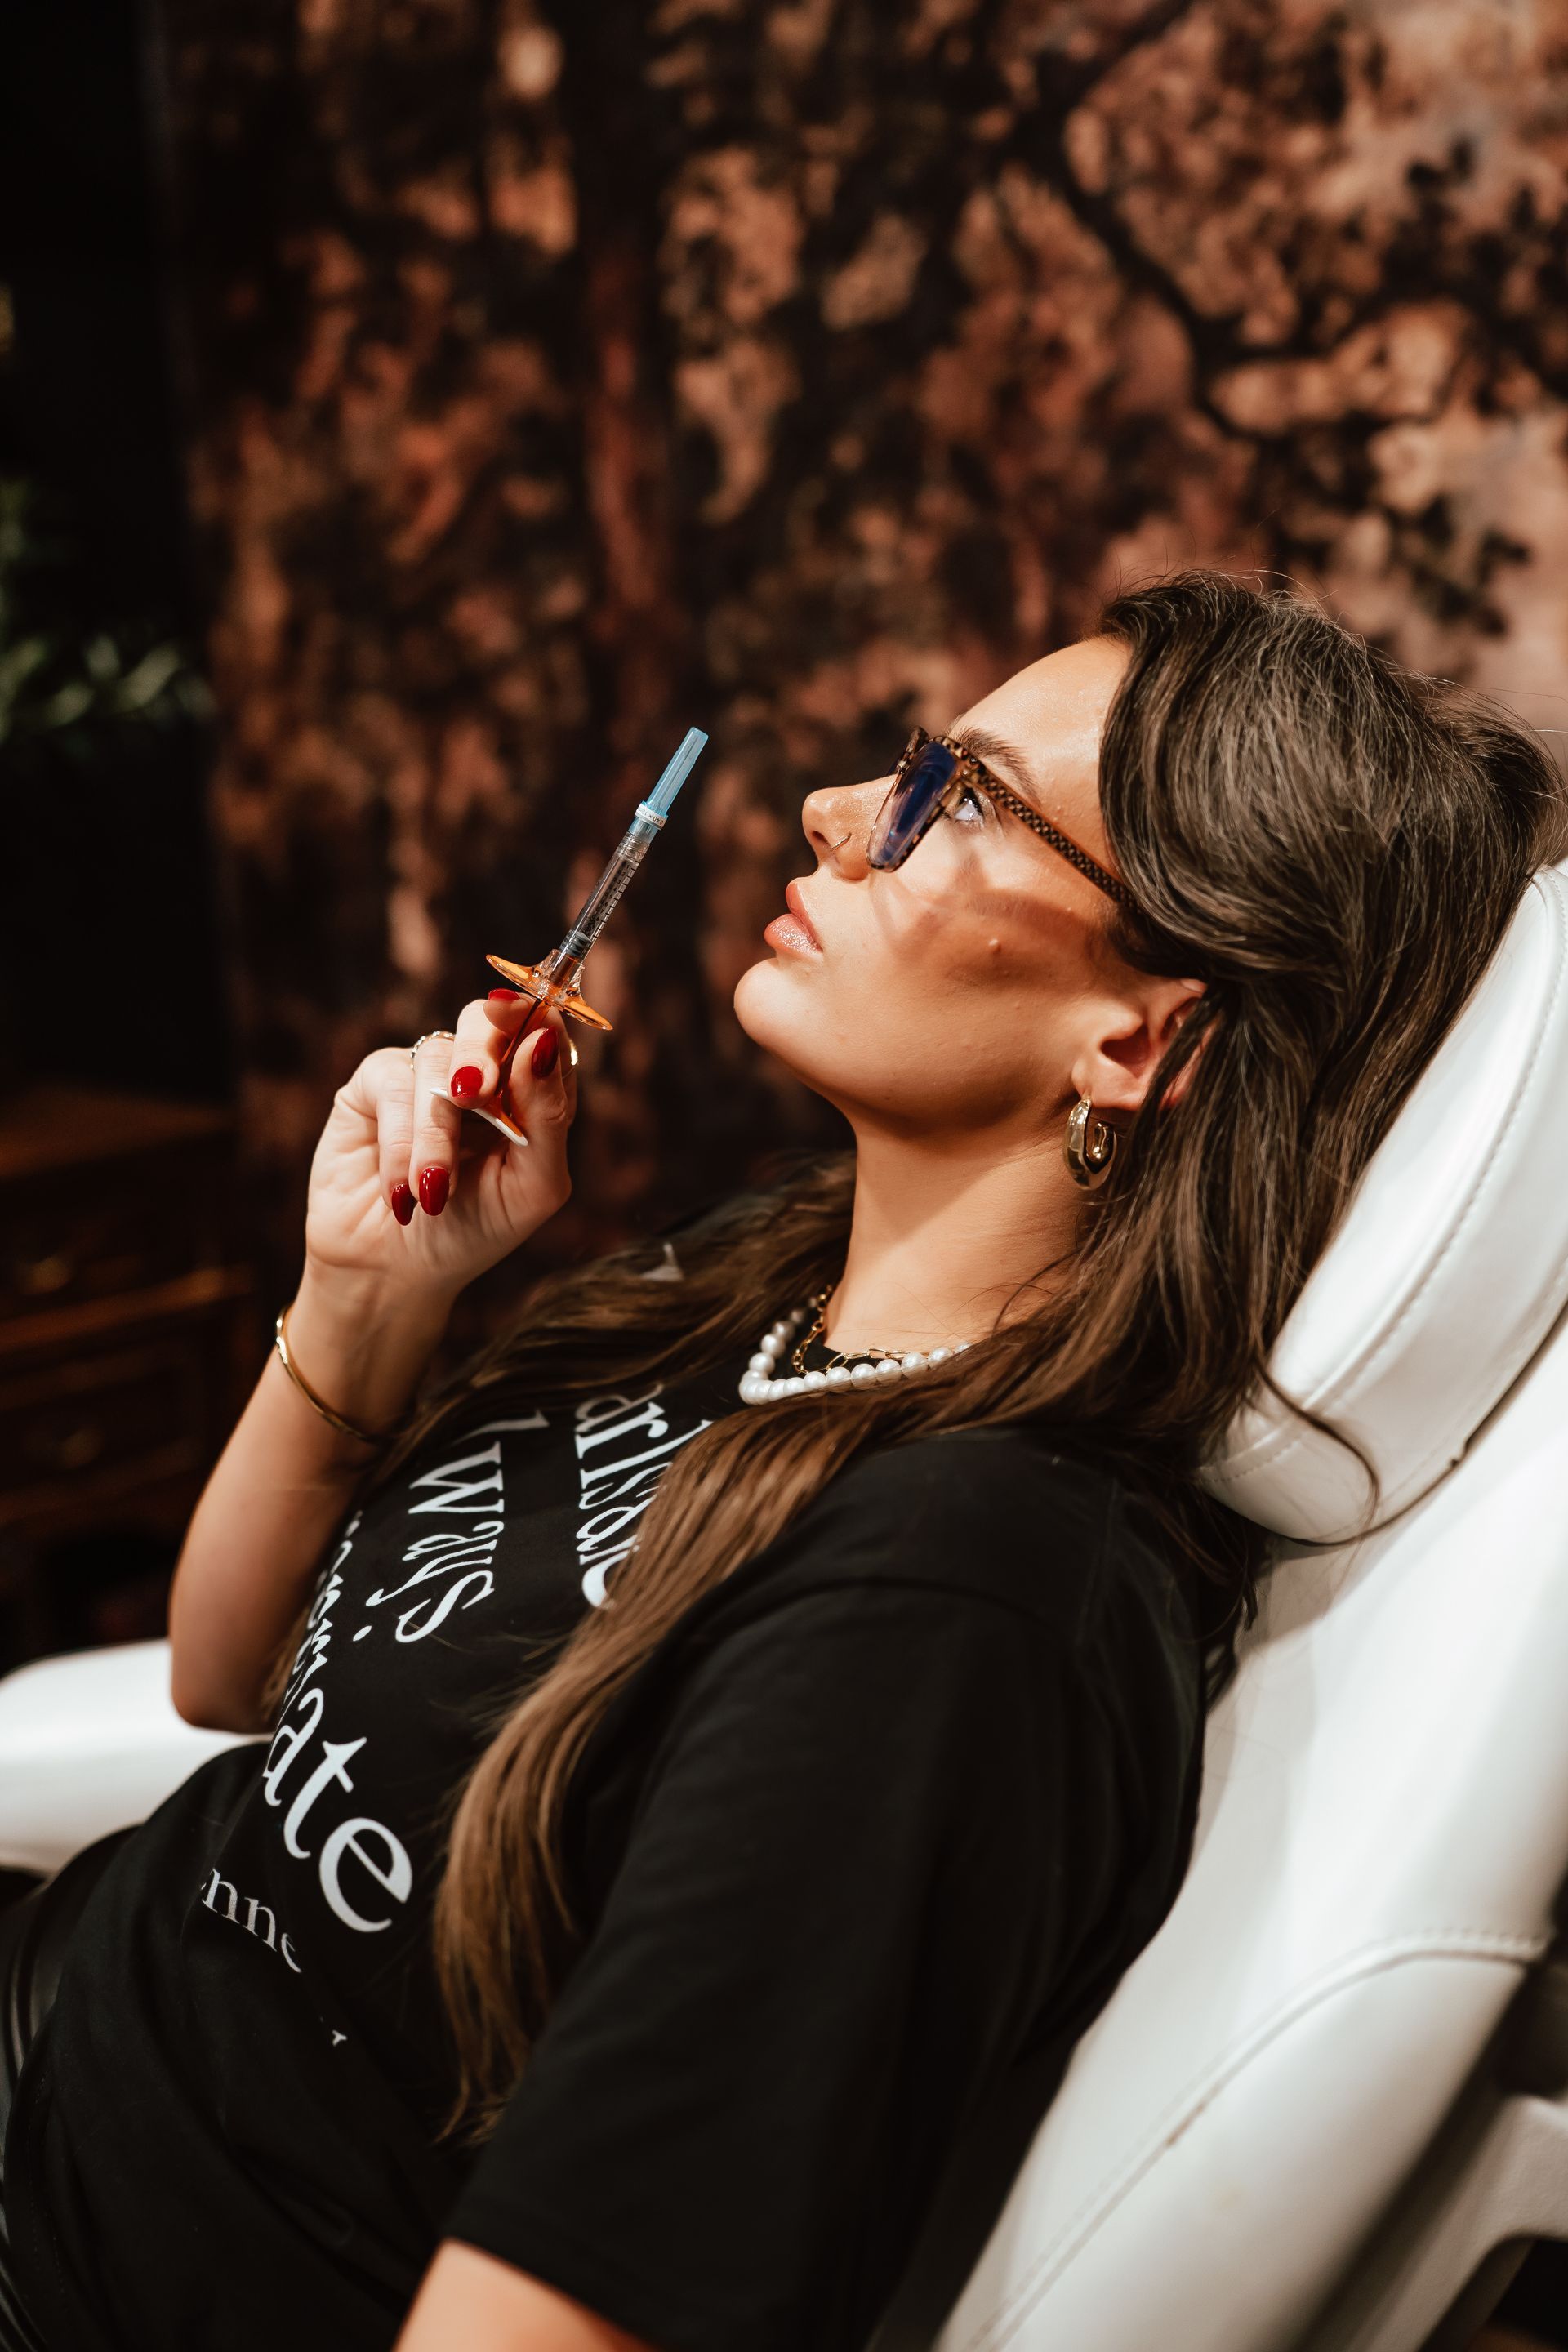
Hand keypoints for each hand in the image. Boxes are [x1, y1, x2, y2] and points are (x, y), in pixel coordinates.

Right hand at [303, 990, 576, 1303]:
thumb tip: (542, 1041)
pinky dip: (400, 1144)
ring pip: (434, 1060)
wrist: (396, 1272)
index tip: (532, 1036)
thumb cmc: (474, 1232)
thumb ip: (548, 1117)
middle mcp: (479, 1074)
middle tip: (473, 1094)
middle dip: (482, 1052)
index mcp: (529, 1092)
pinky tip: (402, 1191)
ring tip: (434, 1192)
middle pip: (485, 1018)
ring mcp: (425, 1074)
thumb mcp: (532, 1187)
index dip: (537, 1022)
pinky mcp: (375, 1086)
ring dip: (435, 1135)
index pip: (543, 1032)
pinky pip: (391, 1082)